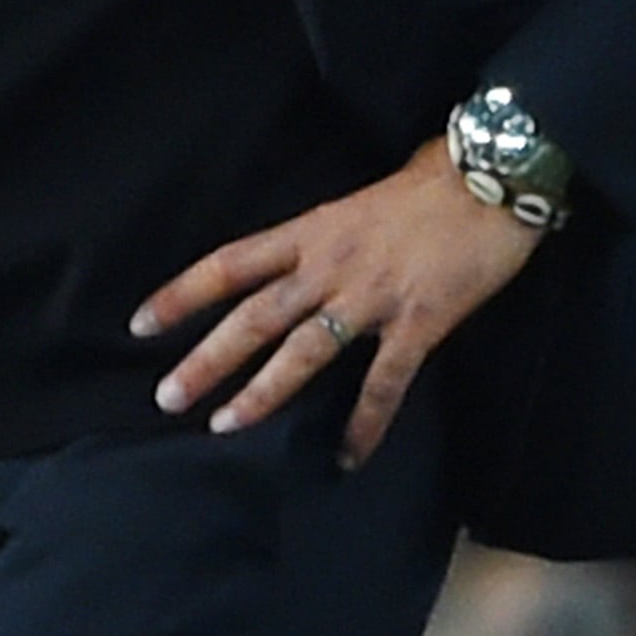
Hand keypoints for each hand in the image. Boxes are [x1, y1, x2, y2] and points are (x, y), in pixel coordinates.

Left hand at [136, 141, 547, 463]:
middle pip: (252, 317)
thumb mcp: (362, 200)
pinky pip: (383, 383)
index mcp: (313, 231)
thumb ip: (330, 233)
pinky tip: (347, 457)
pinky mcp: (417, 322)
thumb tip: (312, 253)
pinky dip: (364, 424)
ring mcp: (372, 296)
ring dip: (262, 392)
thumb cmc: (434, 179)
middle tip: (166, 398)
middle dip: (205, 359)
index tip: (141, 324)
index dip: (182, 294)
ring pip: (302, 352)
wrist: (494, 178)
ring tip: (224, 426)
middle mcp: (330, 265)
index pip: (230, 264)